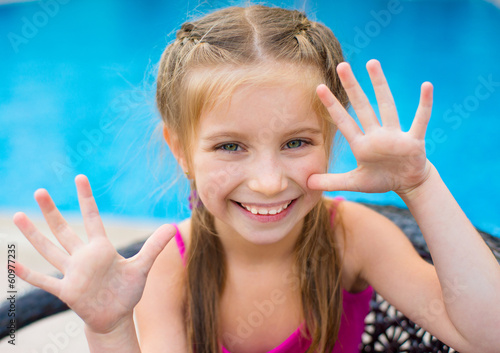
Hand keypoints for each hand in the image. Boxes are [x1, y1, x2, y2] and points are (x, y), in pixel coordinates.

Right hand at [13, 175, 174, 333]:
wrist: (116, 316)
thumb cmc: (127, 290)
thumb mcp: (142, 267)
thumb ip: (154, 246)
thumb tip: (172, 226)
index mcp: (101, 248)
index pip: (92, 218)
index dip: (86, 198)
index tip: (80, 178)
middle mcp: (83, 257)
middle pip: (64, 229)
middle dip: (52, 211)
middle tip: (40, 190)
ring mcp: (73, 273)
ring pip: (49, 250)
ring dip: (34, 235)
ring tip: (19, 215)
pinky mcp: (67, 291)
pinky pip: (45, 281)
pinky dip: (29, 274)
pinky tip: (12, 264)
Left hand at [308, 59, 433, 195]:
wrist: (408, 183)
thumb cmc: (381, 179)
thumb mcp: (354, 183)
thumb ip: (332, 181)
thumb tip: (308, 182)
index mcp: (361, 144)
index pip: (343, 121)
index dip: (332, 105)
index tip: (319, 88)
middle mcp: (376, 135)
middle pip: (362, 106)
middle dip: (352, 87)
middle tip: (341, 65)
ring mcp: (395, 135)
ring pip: (387, 106)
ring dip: (380, 85)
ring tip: (372, 63)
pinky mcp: (413, 141)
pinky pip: (420, 120)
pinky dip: (424, 105)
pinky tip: (426, 86)